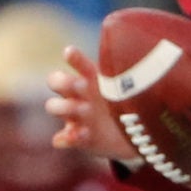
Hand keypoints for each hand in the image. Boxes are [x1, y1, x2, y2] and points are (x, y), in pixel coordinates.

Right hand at [45, 44, 137, 161]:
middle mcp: (77, 95)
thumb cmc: (132, 105)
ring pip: (54, 106)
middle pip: (55, 81)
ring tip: (85, 109)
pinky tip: (84, 133)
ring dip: (65, 107)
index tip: (70, 52)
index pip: (76, 63)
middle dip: (63, 82)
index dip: (73, 58)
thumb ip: (128, 79)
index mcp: (90, 78)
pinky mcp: (77, 138)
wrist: (136, 136)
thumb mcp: (133, 90)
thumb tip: (128, 71)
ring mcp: (75, 117)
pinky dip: (69, 137)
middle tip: (81, 85)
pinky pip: (63, 137)